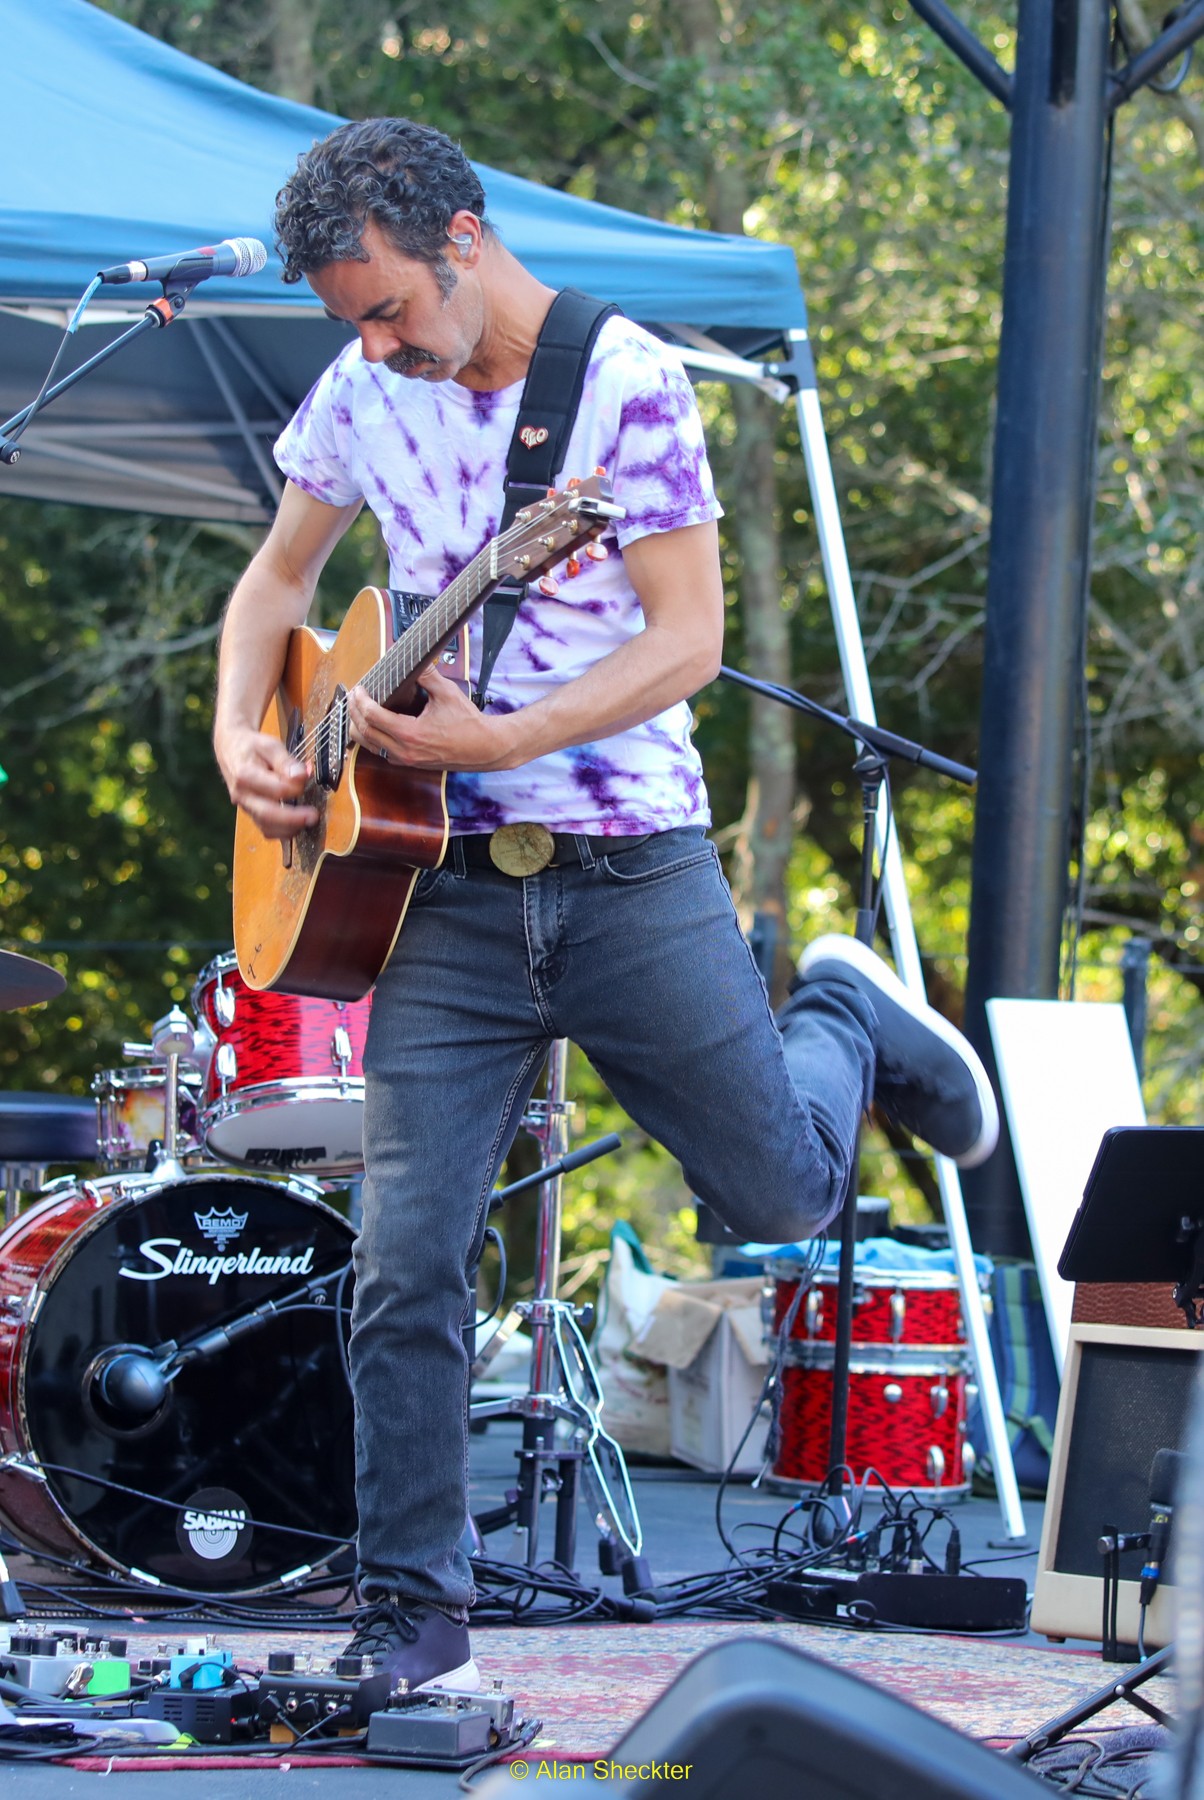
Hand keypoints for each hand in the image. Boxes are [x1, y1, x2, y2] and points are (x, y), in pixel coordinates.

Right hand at [216, 723, 319, 839]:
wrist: (231, 749)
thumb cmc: (252, 747)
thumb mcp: (269, 745)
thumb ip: (285, 761)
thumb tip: (300, 776)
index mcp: (245, 775)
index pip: (273, 789)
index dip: (294, 788)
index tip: (306, 779)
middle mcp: (243, 795)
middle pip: (267, 815)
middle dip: (293, 819)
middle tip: (313, 816)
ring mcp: (246, 807)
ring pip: (266, 827)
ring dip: (290, 828)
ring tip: (308, 821)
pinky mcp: (251, 814)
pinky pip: (266, 829)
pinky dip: (283, 831)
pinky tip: (298, 824)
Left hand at [347, 665, 518, 771]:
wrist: (484, 748)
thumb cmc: (468, 724)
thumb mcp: (447, 693)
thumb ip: (427, 674)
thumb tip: (414, 659)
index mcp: (411, 734)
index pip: (373, 716)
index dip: (361, 700)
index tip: (359, 689)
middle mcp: (404, 751)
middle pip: (364, 731)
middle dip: (353, 712)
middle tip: (352, 696)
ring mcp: (405, 759)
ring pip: (368, 745)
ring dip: (359, 726)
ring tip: (356, 709)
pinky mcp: (408, 763)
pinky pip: (379, 751)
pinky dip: (370, 737)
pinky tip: (370, 725)